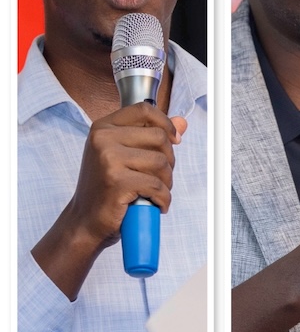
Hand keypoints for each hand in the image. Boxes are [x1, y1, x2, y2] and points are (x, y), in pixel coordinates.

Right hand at [32, 103, 183, 298]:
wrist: (84, 221)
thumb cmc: (107, 188)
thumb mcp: (126, 155)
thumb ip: (152, 136)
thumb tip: (182, 123)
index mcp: (103, 127)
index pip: (144, 110)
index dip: (166, 123)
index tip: (174, 140)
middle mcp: (103, 139)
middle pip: (160, 137)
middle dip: (168, 160)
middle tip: (158, 177)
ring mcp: (108, 159)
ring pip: (161, 162)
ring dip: (166, 182)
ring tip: (153, 192)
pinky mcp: (117, 181)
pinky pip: (157, 185)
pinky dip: (162, 198)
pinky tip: (154, 204)